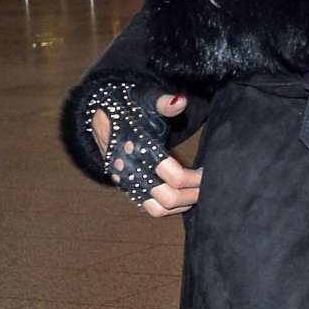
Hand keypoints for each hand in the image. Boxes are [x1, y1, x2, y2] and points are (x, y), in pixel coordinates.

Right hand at [91, 92, 200, 216]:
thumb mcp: (146, 99)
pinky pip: (149, 208)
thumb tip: (180, 101)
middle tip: (207, 185)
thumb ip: (164, 103)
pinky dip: (168, 208)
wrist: (101, 117)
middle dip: (193, 194)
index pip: (174, 176)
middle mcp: (131, 170)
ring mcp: (127, 183)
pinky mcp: (127, 189)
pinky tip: (182, 196)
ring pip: (158, 209)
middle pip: (169, 197)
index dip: (196, 178)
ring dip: (181, 204)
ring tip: (196, 193)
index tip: (206, 171)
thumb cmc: (131, 107)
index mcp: (138, 148)